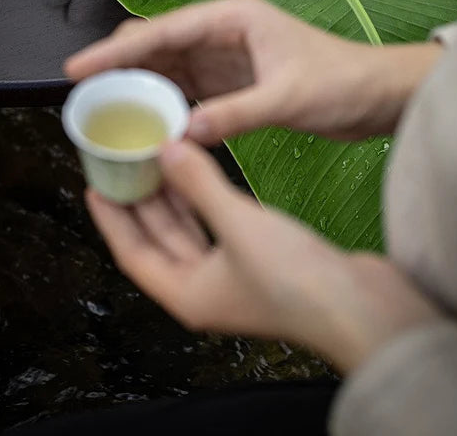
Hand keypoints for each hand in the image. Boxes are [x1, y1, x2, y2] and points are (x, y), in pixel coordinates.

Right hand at [66, 0, 441, 143]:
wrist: (379, 95)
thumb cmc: (342, 83)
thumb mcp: (287, 97)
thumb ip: (234, 115)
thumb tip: (179, 136)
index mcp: (233, 19)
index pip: (163, 31)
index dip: (116, 50)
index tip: (77, 68)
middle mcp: (223, 33)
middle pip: (157, 46)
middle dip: (119, 67)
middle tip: (83, 96)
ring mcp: (226, 59)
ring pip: (168, 70)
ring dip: (138, 88)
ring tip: (102, 112)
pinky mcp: (233, 84)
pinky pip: (188, 93)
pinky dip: (165, 106)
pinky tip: (144, 124)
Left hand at [87, 139, 439, 373]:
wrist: (362, 306)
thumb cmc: (294, 278)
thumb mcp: (237, 224)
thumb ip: (199, 184)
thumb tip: (166, 149)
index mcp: (187, 293)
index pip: (132, 253)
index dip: (111, 219)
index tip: (95, 185)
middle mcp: (205, 289)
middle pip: (159, 240)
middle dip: (142, 203)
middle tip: (126, 163)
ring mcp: (233, 277)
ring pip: (190, 232)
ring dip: (175, 199)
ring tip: (159, 160)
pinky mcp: (259, 262)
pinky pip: (218, 226)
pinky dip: (207, 201)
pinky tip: (204, 174)